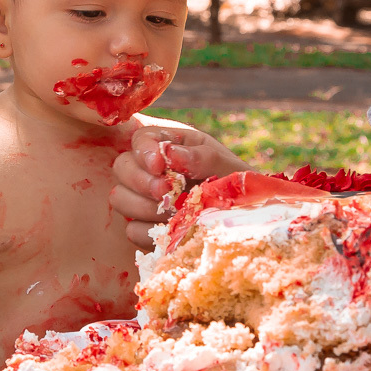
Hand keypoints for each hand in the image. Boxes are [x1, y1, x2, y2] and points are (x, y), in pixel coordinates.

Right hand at [110, 125, 248, 248]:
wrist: (250, 222)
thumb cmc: (239, 188)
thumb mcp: (227, 167)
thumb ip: (202, 157)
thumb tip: (169, 154)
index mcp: (172, 145)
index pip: (141, 139)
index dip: (144, 151)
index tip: (158, 165)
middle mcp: (152, 170)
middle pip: (122, 166)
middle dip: (140, 180)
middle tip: (165, 192)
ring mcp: (145, 198)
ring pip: (119, 197)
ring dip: (142, 206)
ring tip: (172, 213)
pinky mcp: (145, 227)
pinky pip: (131, 229)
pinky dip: (149, 231)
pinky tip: (171, 230)